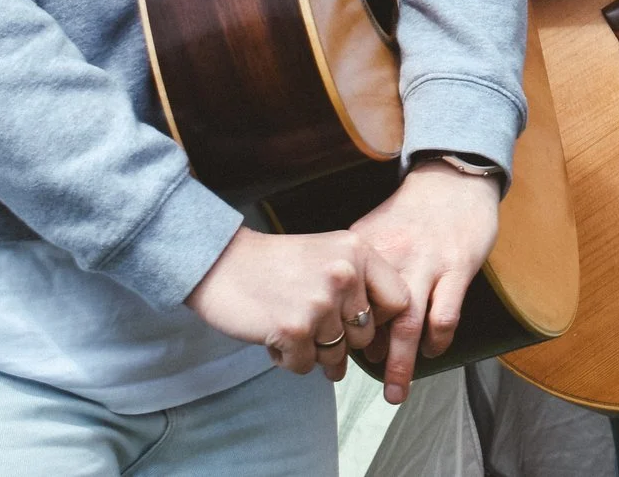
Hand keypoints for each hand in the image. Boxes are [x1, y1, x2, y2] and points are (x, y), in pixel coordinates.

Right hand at [185, 225, 408, 381]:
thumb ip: (358, 287)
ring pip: (335, 355)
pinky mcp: (293, 329)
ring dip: (312, 350)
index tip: (358, 322)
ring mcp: (320, 303)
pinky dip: (288, 359)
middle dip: (340, 340)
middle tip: (311, 324)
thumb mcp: (328, 255)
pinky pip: (305, 365)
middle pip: (365, 335)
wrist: (220, 263)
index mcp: (358, 252)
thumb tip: (376, 343)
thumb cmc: (275, 264)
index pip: (399, 301)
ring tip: (290, 325)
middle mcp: (345, 275)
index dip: (381, 320)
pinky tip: (273, 335)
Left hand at [353, 161, 503, 403]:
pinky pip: (445, 314)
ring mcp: (427, 263)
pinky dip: (438, 340)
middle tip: (354, 386)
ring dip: (401, 363)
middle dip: (365, 360)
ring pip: (408, 323)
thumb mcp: (371, 231)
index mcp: (365, 250)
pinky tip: (432, 350)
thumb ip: (354, 270)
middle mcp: (392, 258)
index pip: (342, 301)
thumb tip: (337, 314)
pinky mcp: (457, 266)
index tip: (330, 356)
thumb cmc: (410, 212)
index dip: (335, 333)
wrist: (453, 179)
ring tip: (395, 391)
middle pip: (372, 319)